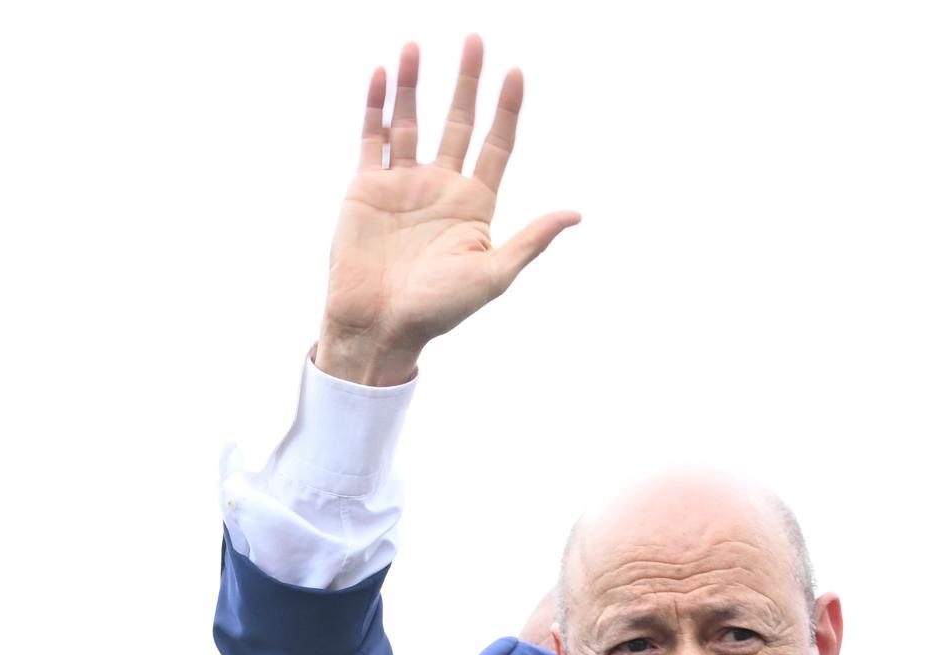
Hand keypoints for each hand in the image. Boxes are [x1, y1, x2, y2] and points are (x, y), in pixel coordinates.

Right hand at [314, 37, 575, 387]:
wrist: (378, 327)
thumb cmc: (438, 311)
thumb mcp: (493, 276)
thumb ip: (530, 240)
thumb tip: (575, 214)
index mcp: (473, 204)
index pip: (496, 144)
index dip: (507, 110)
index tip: (515, 74)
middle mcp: (439, 186)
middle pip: (457, 121)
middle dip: (466, 82)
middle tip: (475, 40)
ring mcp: (401, 183)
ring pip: (410, 120)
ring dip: (412, 84)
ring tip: (415, 46)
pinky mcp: (366, 187)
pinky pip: (371, 137)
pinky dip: (375, 106)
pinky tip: (381, 75)